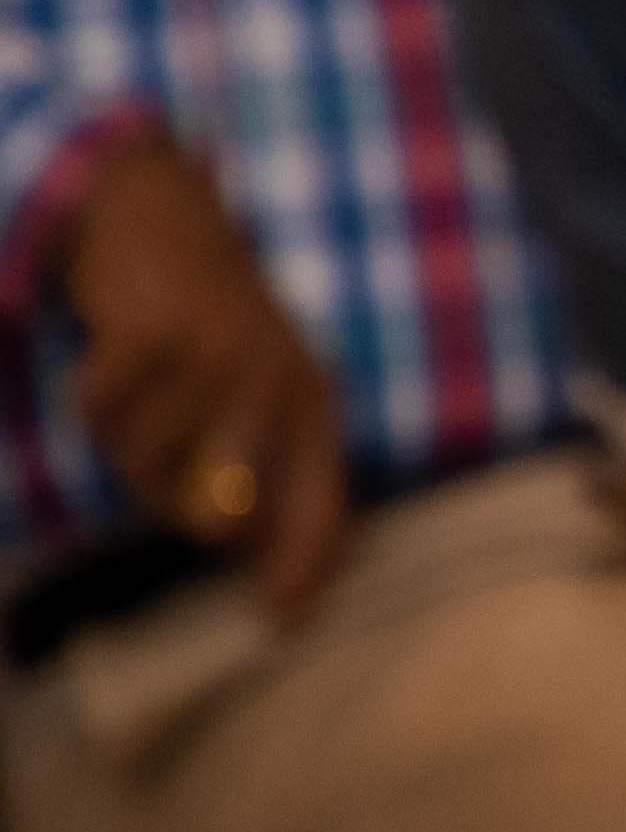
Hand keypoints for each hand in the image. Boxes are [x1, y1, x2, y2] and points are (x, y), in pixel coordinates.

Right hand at [56, 130, 346, 612]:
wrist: (158, 213)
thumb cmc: (207, 316)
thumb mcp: (261, 381)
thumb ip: (264, 459)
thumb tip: (251, 550)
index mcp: (313, 400)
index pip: (325, 503)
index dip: (305, 566)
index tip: (281, 618)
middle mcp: (277, 383)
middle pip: (221, 510)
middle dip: (178, 508)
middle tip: (160, 467)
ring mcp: (217, 359)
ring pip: (148, 465)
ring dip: (127, 442)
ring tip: (142, 391)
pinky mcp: (153, 336)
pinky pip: (102, 412)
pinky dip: (94, 397)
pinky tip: (112, 362)